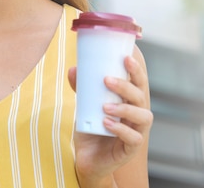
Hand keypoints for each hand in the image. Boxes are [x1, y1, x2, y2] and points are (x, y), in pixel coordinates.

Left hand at [67, 51, 153, 186]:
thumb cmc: (92, 128)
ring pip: (143, 117)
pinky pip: (133, 139)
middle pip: (141, 97)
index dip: (136, 71)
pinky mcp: (130, 149)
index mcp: (130, 102)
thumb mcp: (85, 106)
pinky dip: (121, 130)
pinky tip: (106, 123)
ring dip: (125, 109)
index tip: (126, 57)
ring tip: (105, 106)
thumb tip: (73, 69)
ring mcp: (136, 132)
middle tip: (106, 80)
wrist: (88, 159)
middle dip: (126, 86)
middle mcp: (137, 115)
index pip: (138, 83)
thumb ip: (82, 88)